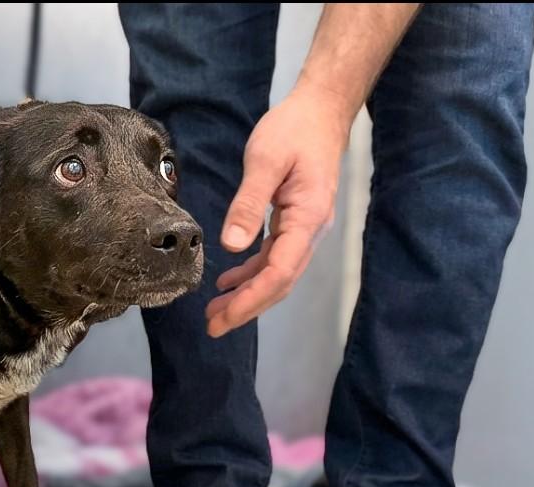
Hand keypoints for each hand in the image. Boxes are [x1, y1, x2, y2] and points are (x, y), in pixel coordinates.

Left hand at [205, 85, 350, 337]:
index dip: (251, 299)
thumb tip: (232, 245)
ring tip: (214, 312)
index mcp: (307, 218)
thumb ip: (248, 204)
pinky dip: (251, 273)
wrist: (320, 112)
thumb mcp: (265, 161)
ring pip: (276, 274)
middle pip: (279, 282)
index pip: (279, 272)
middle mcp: (310, 231)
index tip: (224, 317)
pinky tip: (228, 282)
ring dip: (247, 295)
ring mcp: (304, 229)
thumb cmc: (294, 130)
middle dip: (246, 308)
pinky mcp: (294, 222)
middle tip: (213, 327)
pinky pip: (273, 258)